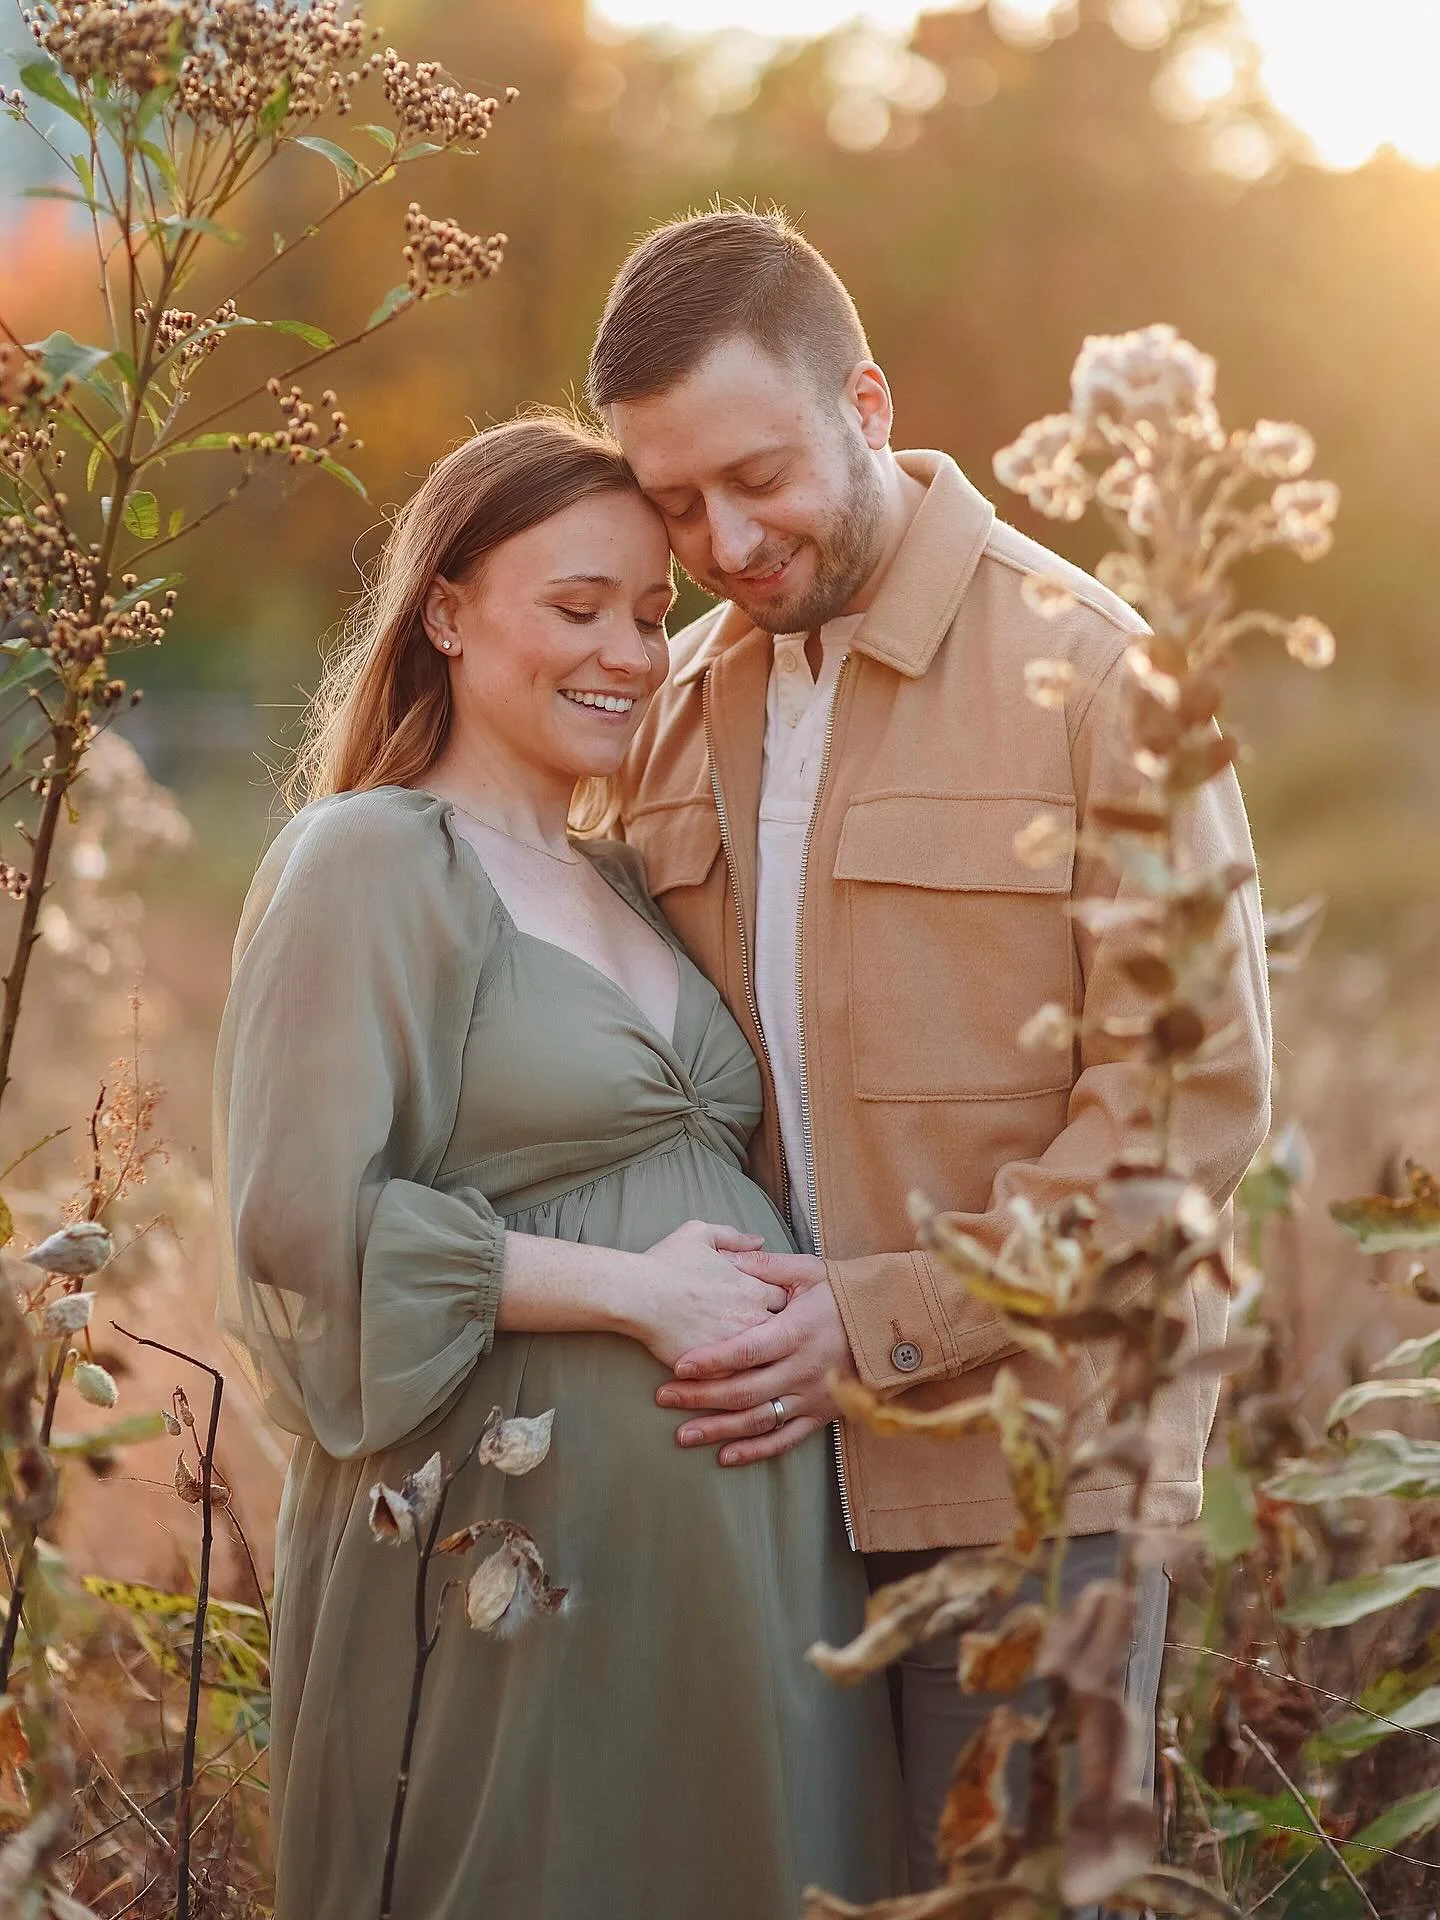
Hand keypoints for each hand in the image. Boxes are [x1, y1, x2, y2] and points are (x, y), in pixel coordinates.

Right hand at [628, 1221, 787, 1369]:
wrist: (638, 1296)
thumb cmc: (666, 1263)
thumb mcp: (701, 1234)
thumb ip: (735, 1237)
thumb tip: (758, 1241)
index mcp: (755, 1288)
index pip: (788, 1301)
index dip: (781, 1304)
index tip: (770, 1307)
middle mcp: (753, 1319)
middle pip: (784, 1333)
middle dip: (780, 1335)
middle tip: (768, 1336)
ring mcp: (738, 1347)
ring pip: (767, 1362)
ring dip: (764, 1361)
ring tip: (755, 1360)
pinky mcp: (718, 1371)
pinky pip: (740, 1382)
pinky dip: (740, 1380)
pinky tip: (734, 1378)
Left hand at [656, 1253, 858, 1465]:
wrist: (894, 1325)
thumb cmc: (845, 1294)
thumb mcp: (808, 1272)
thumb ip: (766, 1267)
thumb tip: (727, 1256)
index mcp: (797, 1331)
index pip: (748, 1350)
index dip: (713, 1360)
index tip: (680, 1365)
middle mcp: (803, 1369)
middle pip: (745, 1390)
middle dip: (701, 1396)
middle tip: (664, 1398)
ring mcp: (812, 1396)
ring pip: (760, 1420)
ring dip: (719, 1429)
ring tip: (683, 1434)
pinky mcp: (821, 1414)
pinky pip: (786, 1439)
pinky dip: (756, 1451)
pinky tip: (726, 1456)